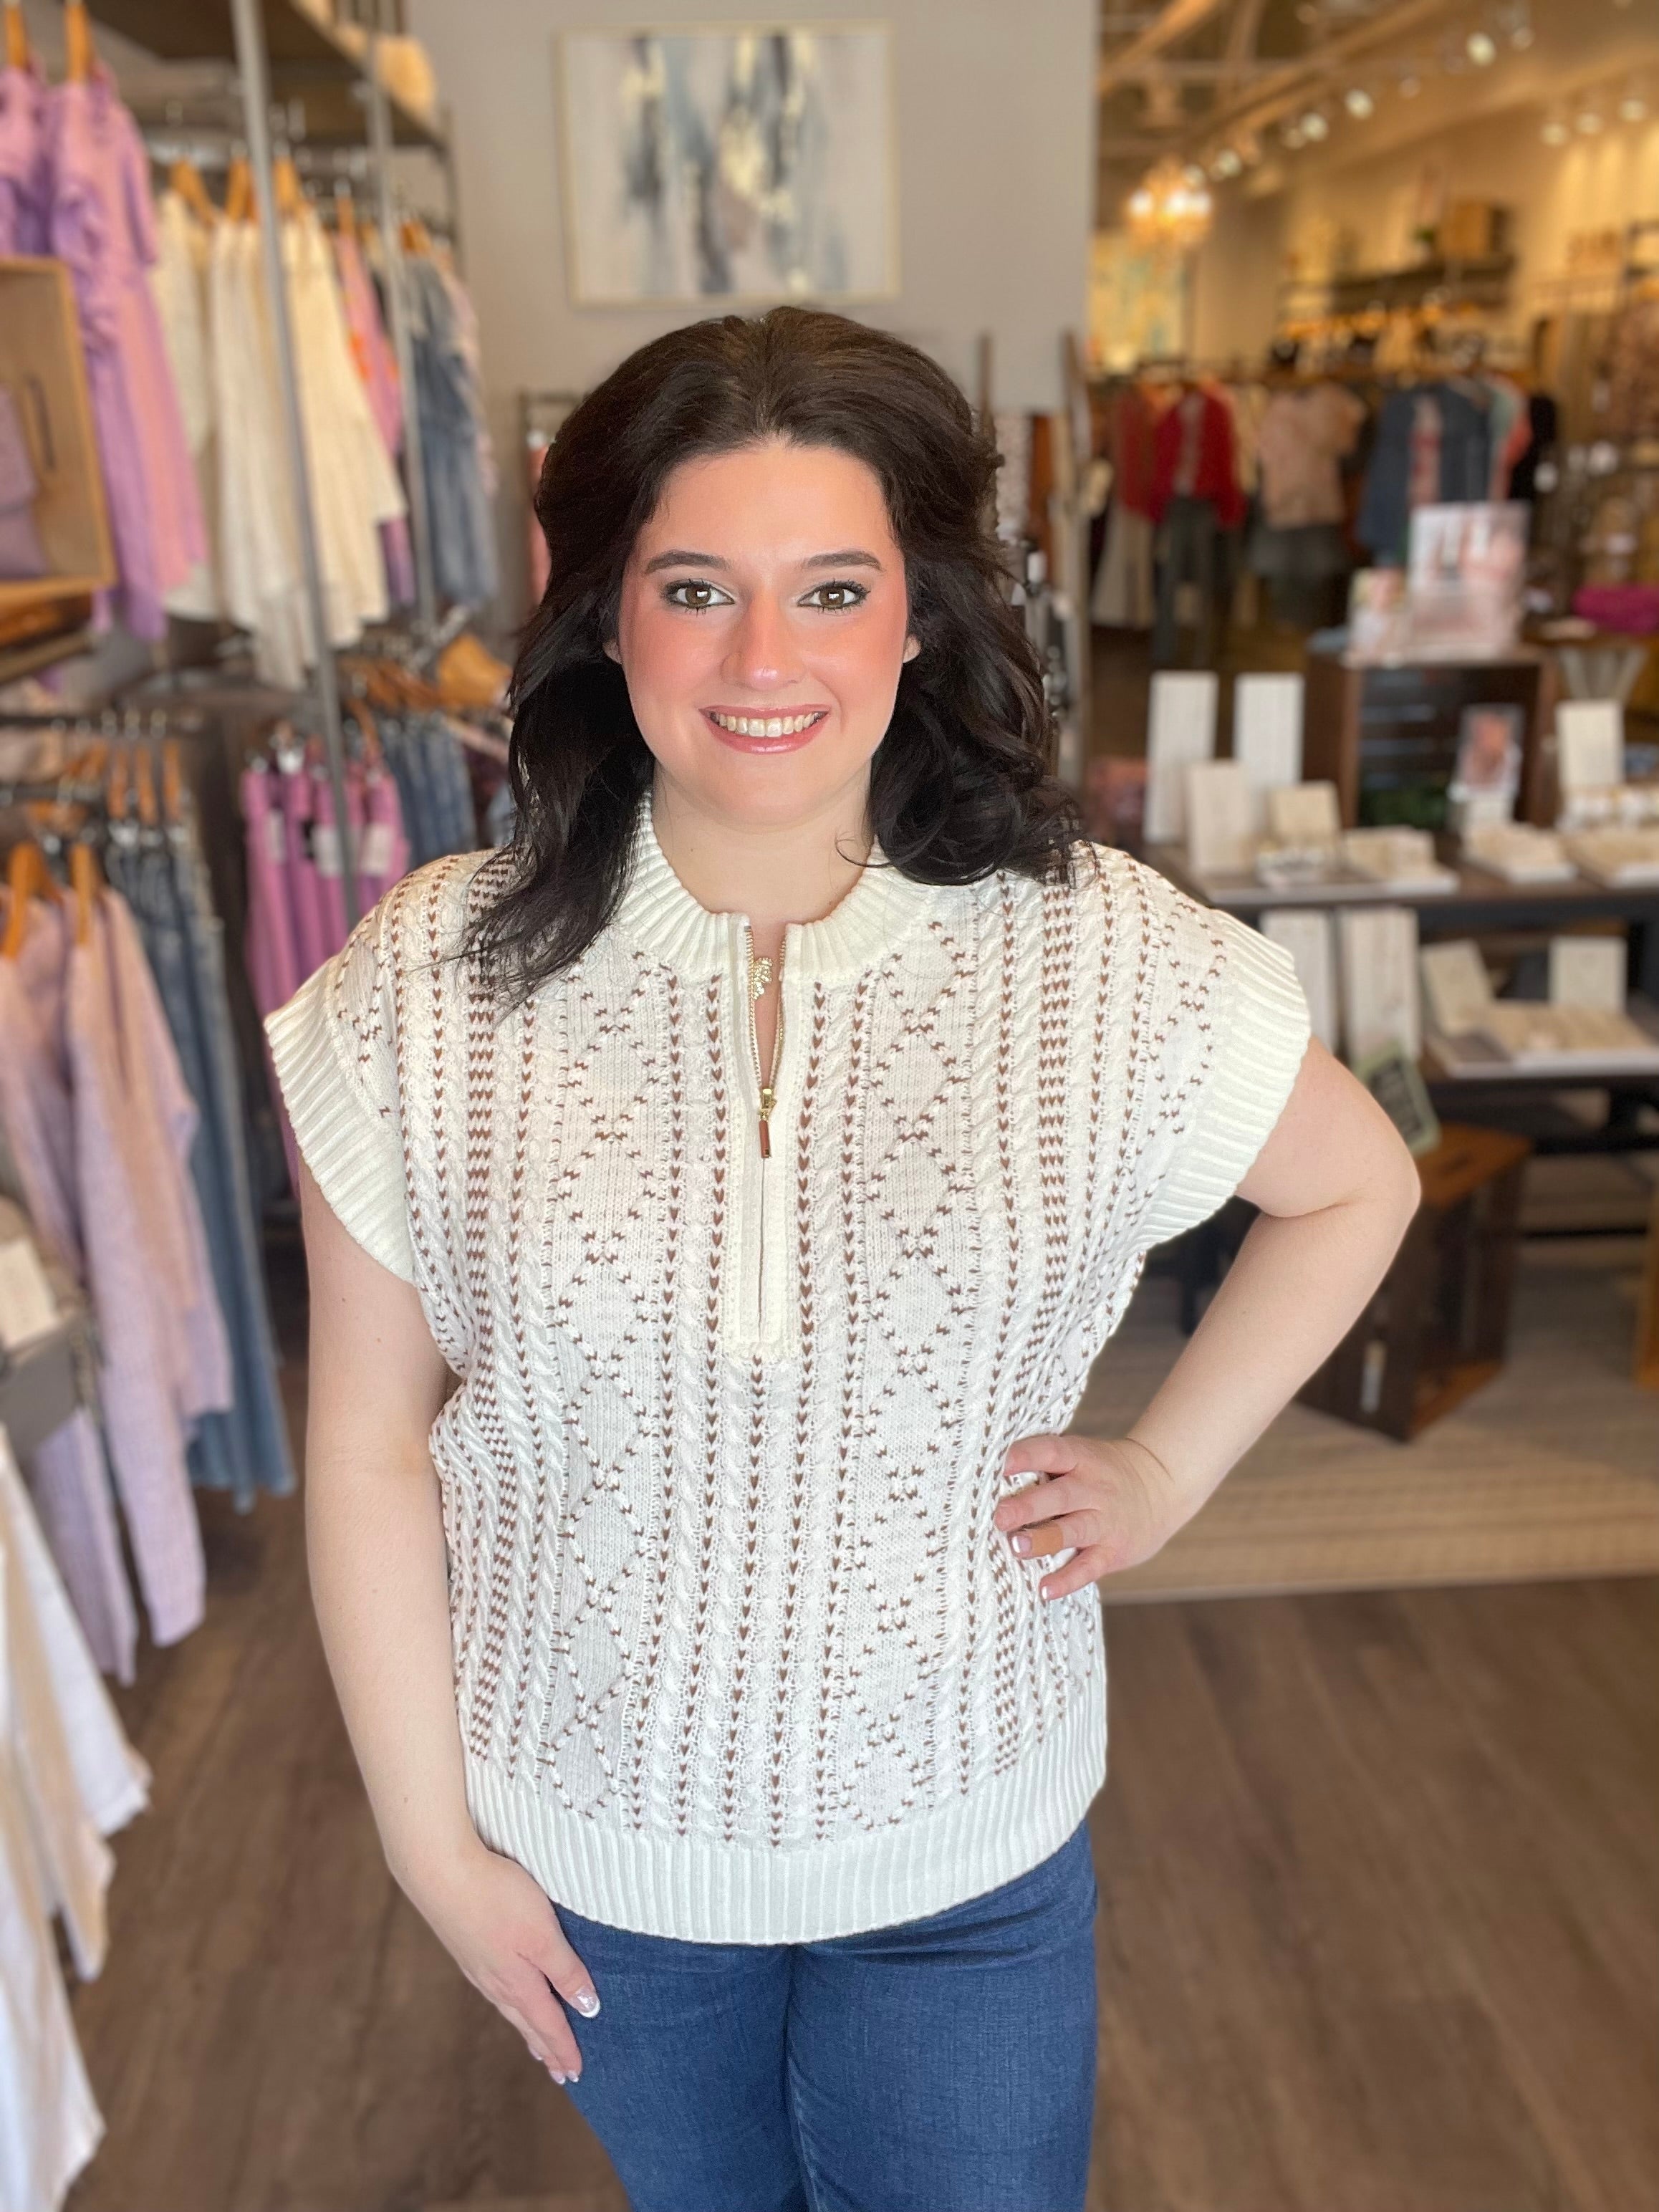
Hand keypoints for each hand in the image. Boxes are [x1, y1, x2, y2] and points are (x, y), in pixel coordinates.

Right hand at [401, 1833, 599, 2084]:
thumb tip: (588, 2009)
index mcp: (519, 1984)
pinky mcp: (467, 1948)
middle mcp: (497, 1983)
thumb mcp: (543, 1935)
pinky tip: (507, 1997)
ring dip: (527, 2030)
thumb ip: (565, 1971)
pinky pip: (494, 1990)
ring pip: (509, 2008)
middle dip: (546, 2048)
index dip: (565, 2048)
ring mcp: (478, 1967)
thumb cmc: (498, 1899)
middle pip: (528, 2023)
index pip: (549, 2025)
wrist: (441, 1874)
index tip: (577, 2073)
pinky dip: (509, 2006)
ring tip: (537, 2045)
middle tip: (560, 2073)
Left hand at [992, 1434, 1183, 1600]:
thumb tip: (987, 1478)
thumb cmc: (1100, 1472)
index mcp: (1080, 1458)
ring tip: (1016, 1547)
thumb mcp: (1080, 1456)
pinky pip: (1088, 1567)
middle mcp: (1092, 1488)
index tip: (999, 1463)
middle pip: (1059, 1496)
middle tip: (999, 1516)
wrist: (1160, 1485)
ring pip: (1072, 1531)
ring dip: (1043, 1540)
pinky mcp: (1113, 1551)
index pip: (1052, 1451)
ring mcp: (1104, 1521)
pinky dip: (1067, 1580)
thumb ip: (1044, 1464)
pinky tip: (1044, 1590)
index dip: (1026, 1456)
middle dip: (1028, 1507)